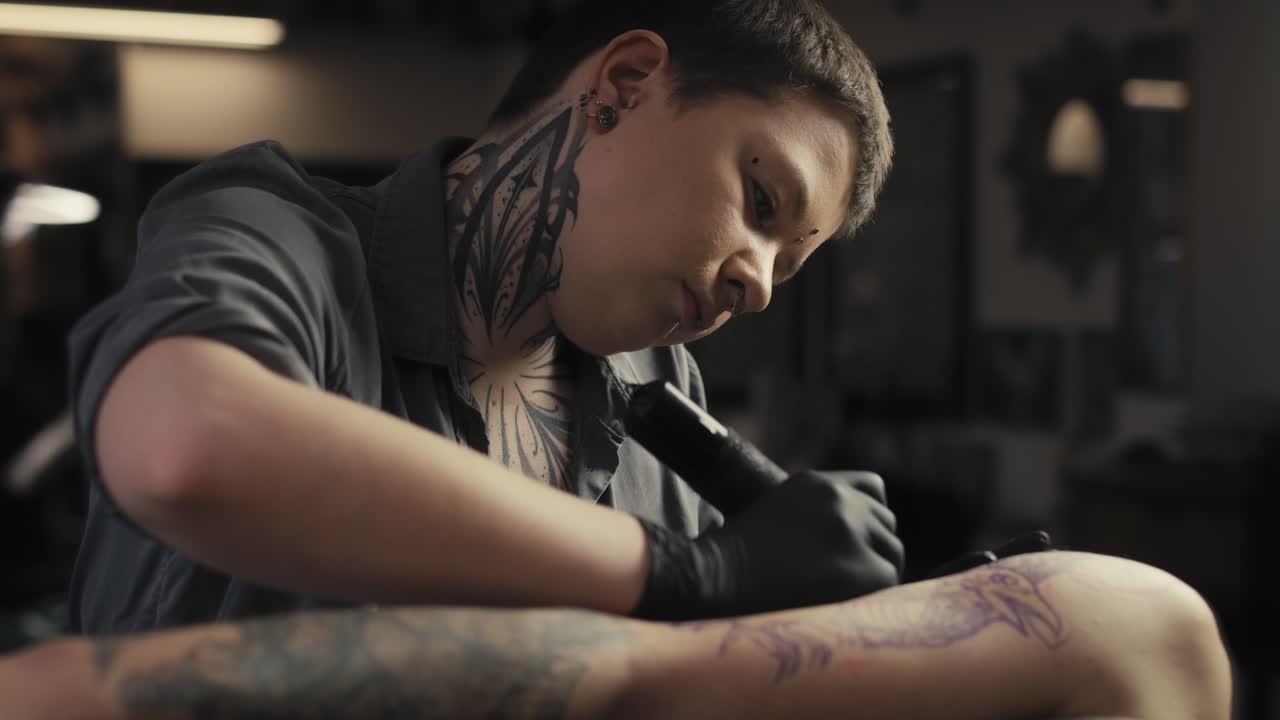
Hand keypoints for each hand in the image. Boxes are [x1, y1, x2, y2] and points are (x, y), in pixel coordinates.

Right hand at [632, 470, 903, 619]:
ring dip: (873, 571)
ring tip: (838, 591)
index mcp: (817, 483)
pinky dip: (870, 593)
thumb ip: (811, 513)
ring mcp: (853, 531)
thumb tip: (842, 539)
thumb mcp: (773, 513)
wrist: (716, 577)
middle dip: (871, 548)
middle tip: (843, 576)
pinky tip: (840, 601)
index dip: (868, 517)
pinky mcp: (862, 567)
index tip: (855, 541)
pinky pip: (888, 580)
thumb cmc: (733, 557)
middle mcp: (840, 500)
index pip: (873, 488)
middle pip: (886, 524)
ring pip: (892, 552)